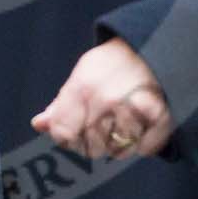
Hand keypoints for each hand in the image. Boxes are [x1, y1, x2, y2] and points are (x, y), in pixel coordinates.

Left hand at [32, 39, 173, 159]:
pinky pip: (146, 147)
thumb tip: (38, 125)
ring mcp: (133, 108)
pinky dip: (144, 145)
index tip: (74, 135)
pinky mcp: (159, 115)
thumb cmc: (110, 63)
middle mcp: (105, 99)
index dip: (67, 140)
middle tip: (103, 130)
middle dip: (95, 145)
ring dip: (120, 145)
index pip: (63, 134)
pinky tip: (142, 130)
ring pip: (119, 151)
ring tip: (123, 127)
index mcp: (82, 88)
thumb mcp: (80, 76)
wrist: (150, 46)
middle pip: (91, 148)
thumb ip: (60, 104)